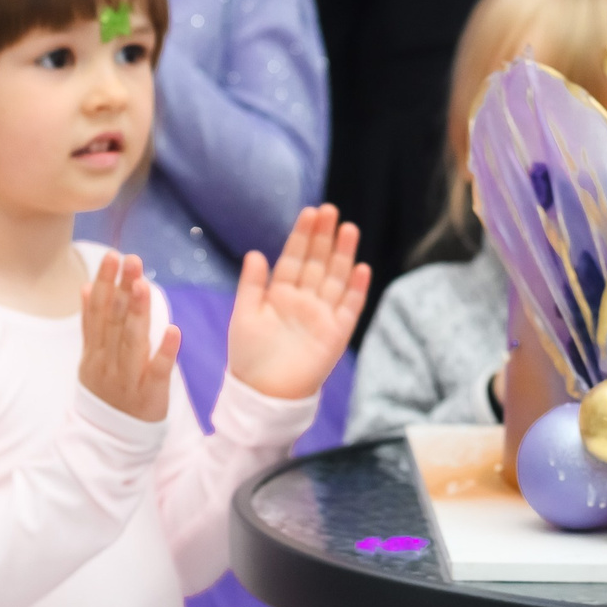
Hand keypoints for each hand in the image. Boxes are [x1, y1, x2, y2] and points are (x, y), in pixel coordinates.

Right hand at [79, 250, 179, 421]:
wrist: (108, 442)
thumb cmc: (106, 393)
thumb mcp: (91, 359)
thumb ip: (92, 325)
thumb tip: (88, 287)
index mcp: (95, 352)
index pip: (99, 312)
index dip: (106, 284)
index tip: (112, 257)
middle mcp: (107, 362)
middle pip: (114, 321)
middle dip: (122, 289)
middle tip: (131, 260)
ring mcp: (126, 379)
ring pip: (132, 341)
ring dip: (138, 313)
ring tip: (143, 285)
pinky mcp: (148, 396)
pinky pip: (157, 371)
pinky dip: (164, 351)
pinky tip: (173, 330)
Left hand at [226, 205, 368, 399]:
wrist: (264, 394)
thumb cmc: (249, 357)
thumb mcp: (244, 316)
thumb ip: (251, 285)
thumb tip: (255, 253)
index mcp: (280, 294)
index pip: (294, 258)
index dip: (302, 236)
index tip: (310, 212)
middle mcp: (303, 300)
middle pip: (317, 263)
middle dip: (324, 238)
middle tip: (330, 211)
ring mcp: (322, 315)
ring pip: (335, 278)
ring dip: (343, 255)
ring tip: (349, 229)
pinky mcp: (336, 334)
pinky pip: (350, 307)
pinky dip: (356, 289)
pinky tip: (362, 268)